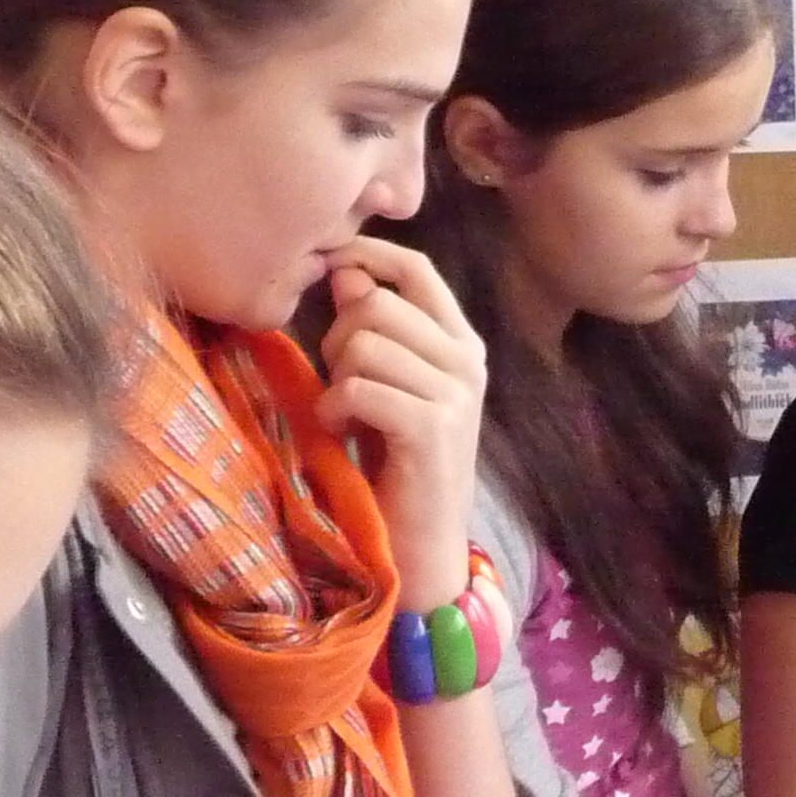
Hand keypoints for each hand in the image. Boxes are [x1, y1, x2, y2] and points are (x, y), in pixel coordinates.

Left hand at [314, 236, 487, 613]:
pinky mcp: (432, 428)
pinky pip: (360, 387)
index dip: (368, 255)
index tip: (328, 265)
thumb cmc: (396, 461)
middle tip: (339, 381)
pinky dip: (335, 408)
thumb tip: (346, 272)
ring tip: (342, 412)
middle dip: (339, 336)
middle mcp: (467, 361)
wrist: (420, 541)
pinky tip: (340, 431)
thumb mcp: (385, 383)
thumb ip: (373, 329)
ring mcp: (455, 394)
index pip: (418, 270)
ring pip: (366, 343)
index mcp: (460, 342)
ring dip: (336, 377)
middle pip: (378, 303)